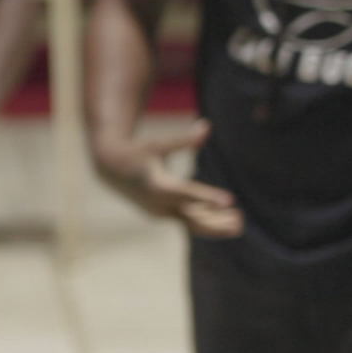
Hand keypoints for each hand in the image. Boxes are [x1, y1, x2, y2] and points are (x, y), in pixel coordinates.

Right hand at [92, 120, 242, 237]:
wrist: (111, 169)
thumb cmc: (137, 152)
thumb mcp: (158, 144)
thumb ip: (183, 139)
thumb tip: (207, 126)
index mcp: (157, 185)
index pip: (187, 193)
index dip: (208, 197)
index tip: (229, 201)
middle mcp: (158, 204)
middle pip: (191, 217)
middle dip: (216, 221)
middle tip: (240, 219)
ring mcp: (159, 213)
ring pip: (191, 224)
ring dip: (215, 226)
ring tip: (239, 224)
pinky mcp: (161, 216)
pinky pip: (186, 223)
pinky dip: (205, 223)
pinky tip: (225, 221)